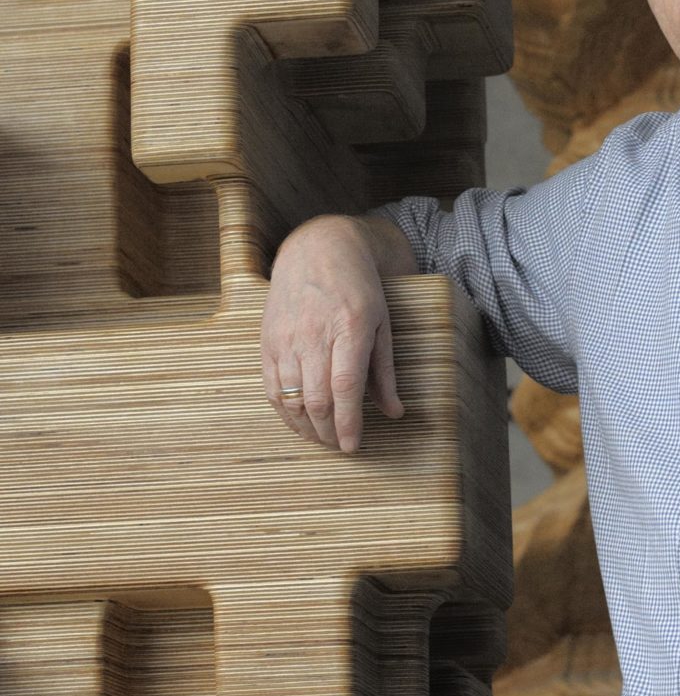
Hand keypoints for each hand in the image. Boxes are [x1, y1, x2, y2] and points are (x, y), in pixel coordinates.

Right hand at [260, 216, 405, 452]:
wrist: (318, 249)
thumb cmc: (359, 288)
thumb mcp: (382, 324)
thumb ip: (386, 372)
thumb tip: (395, 413)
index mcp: (350, 328)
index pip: (345, 387)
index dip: (348, 423)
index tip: (353, 446)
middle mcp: (315, 334)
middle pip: (317, 399)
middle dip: (328, 432)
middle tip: (340, 446)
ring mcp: (287, 338)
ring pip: (291, 398)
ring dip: (307, 427)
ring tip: (322, 438)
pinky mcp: (268, 341)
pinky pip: (272, 388)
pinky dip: (285, 412)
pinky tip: (299, 422)